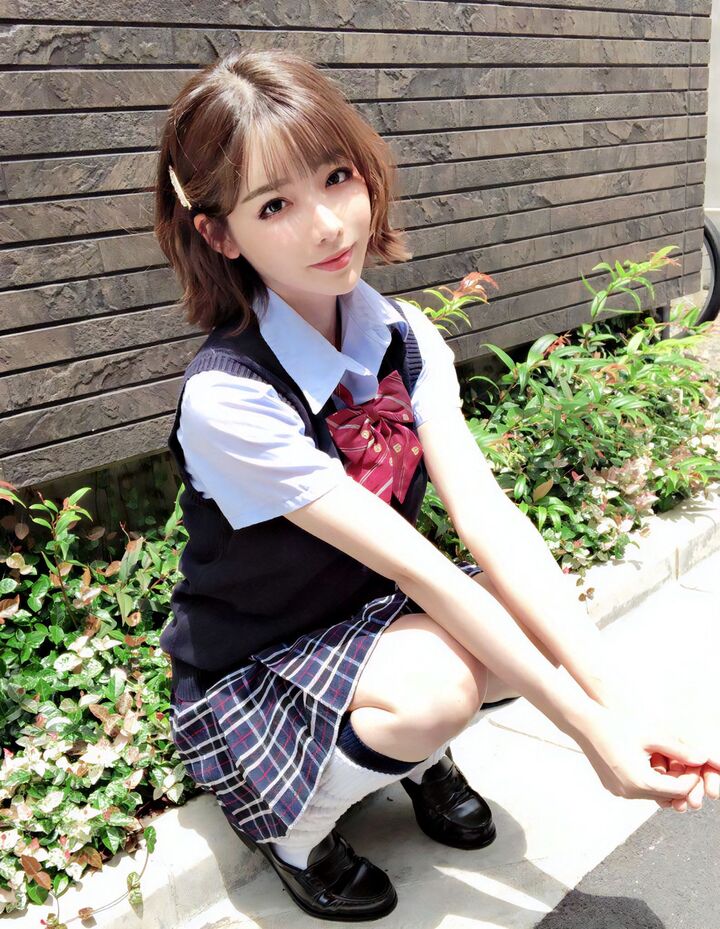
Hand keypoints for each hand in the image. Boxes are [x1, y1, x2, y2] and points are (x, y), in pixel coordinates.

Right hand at [596, 684, 719, 810]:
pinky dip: (648, 780)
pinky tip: (648, 762)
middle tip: (682, 763)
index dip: (691, 779)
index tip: (694, 765)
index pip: (678, 790)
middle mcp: (629, 792)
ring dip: (663, 781)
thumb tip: (702, 759)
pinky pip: (638, 790)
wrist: (584, 724)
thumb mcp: (652, 735)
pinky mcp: (613, 787)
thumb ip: (679, 750)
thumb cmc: (615, 725)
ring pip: (652, 794)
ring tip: (664, 760)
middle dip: (678, 782)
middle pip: (666, 795)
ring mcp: (619, 791)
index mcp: (639, 781)